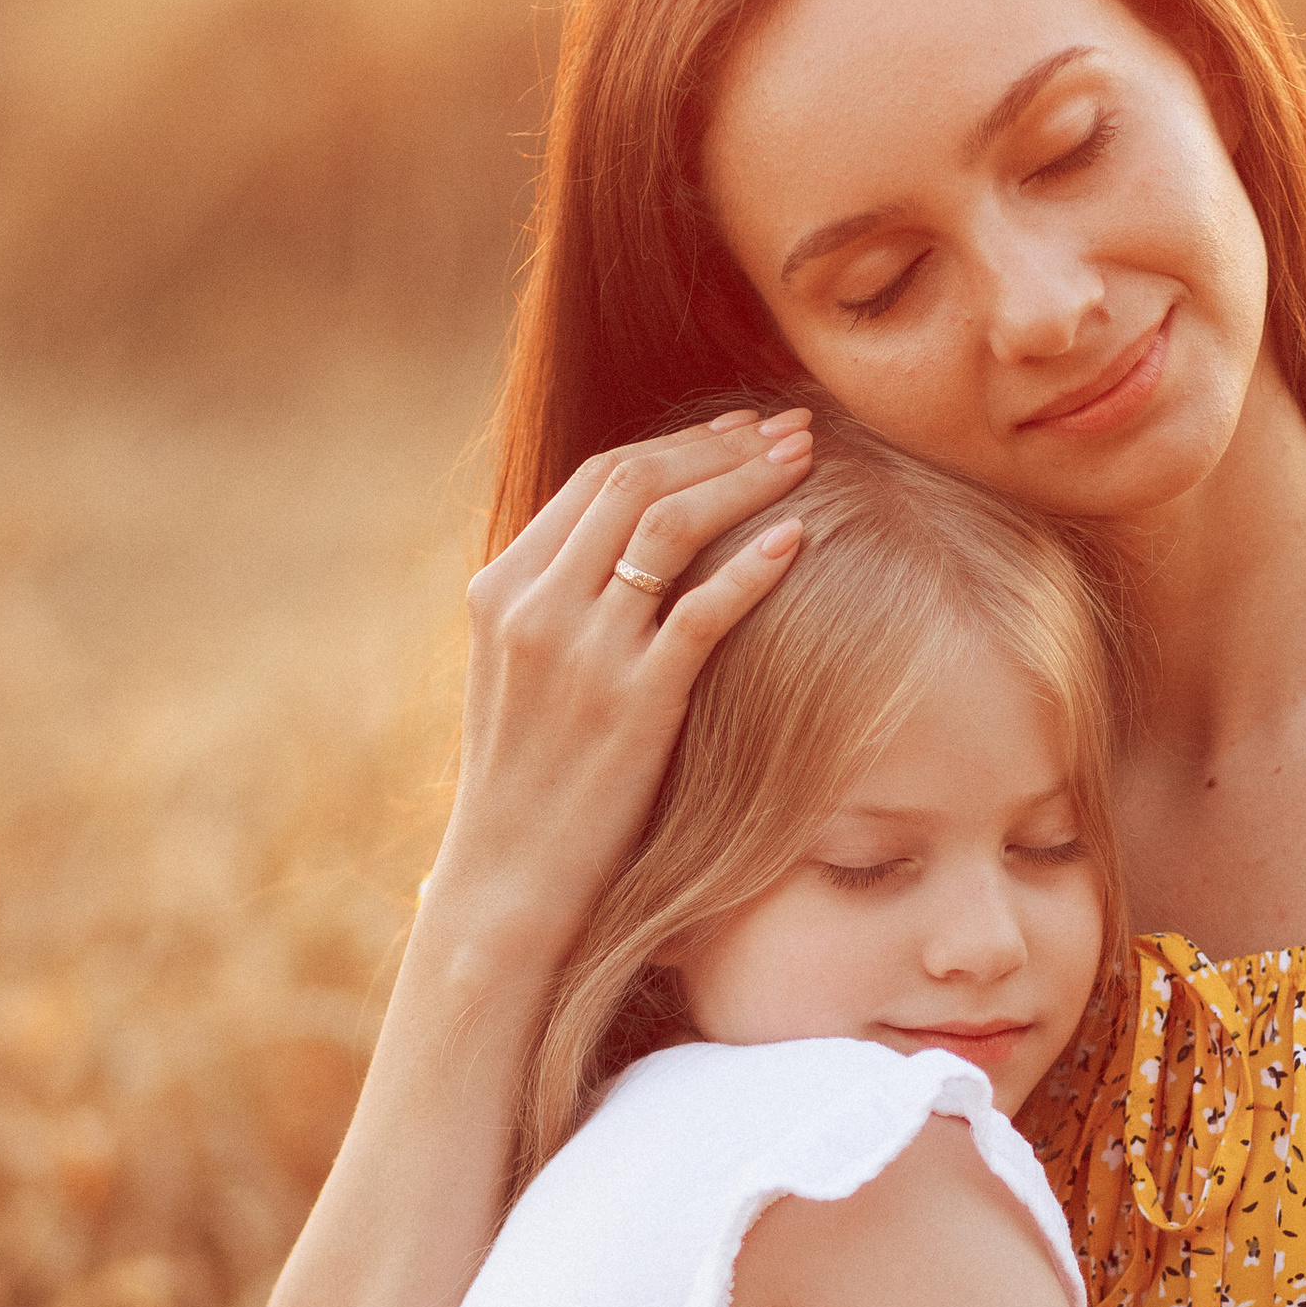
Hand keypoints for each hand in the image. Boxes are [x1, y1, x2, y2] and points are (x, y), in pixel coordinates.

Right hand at [426, 408, 814, 966]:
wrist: (508, 881)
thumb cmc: (529, 784)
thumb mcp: (520, 676)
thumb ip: (561, 607)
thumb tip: (628, 555)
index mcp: (501, 588)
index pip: (596, 479)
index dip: (677, 443)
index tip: (737, 429)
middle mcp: (533, 605)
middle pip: (635, 482)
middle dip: (720, 444)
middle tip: (790, 425)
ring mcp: (582, 653)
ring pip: (669, 527)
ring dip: (744, 480)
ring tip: (805, 458)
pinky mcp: (632, 704)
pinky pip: (703, 610)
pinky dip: (753, 564)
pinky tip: (798, 537)